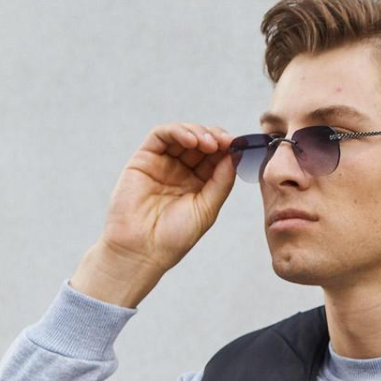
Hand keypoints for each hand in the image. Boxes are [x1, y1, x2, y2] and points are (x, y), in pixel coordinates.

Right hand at [98, 121, 237, 276]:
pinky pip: (161, 135)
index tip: (239, 147)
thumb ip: (221, 182)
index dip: (228, 150)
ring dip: (199, 133)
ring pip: (183, 135)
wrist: (142, 249)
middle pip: (201, 143)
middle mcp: (181, 172)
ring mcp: (163, 163)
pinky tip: (192, 140)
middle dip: (216, 138)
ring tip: (210, 143)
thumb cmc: (174, 237)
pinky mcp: (144, 158)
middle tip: (226, 141)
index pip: (216, 159)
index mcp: (199, 185)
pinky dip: (178, 131)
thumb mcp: (207, 210)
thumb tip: (235, 156)